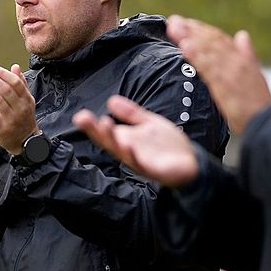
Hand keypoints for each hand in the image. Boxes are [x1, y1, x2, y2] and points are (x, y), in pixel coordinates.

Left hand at [0, 64, 37, 154]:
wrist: (26, 142)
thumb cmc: (24, 117)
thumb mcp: (27, 101)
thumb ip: (21, 83)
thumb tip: (15, 66)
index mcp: (26, 99)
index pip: (15, 83)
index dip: (3, 74)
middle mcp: (20, 108)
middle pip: (6, 90)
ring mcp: (11, 118)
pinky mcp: (1, 128)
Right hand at [73, 95, 199, 186]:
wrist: (190, 163)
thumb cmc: (167, 146)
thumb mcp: (149, 123)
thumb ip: (131, 114)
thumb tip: (111, 100)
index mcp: (126, 139)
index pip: (105, 132)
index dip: (92, 125)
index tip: (80, 115)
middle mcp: (129, 151)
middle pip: (108, 141)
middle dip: (95, 130)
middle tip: (82, 118)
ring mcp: (140, 161)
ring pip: (122, 152)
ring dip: (112, 139)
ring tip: (104, 125)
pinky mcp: (153, 170)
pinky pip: (141, 164)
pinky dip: (134, 155)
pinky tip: (128, 146)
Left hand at [167, 15, 270, 133]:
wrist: (266, 120)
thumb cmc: (258, 100)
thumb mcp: (255, 74)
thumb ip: (247, 54)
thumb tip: (242, 35)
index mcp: (241, 58)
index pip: (219, 39)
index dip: (201, 29)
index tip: (185, 22)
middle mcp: (236, 62)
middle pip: (210, 42)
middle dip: (190, 30)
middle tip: (173, 21)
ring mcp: (231, 73)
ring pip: (208, 51)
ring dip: (190, 38)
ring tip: (174, 29)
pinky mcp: (225, 86)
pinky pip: (209, 68)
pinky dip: (197, 56)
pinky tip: (185, 47)